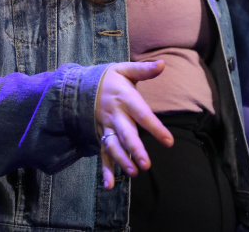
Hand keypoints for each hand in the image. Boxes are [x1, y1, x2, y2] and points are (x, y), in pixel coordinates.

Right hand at [95, 60, 173, 188]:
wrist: (80, 85)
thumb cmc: (109, 78)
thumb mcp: (124, 69)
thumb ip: (144, 69)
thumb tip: (163, 64)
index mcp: (125, 98)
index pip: (142, 114)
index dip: (155, 128)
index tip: (169, 141)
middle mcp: (115, 115)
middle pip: (126, 134)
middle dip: (135, 150)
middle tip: (146, 165)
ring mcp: (106, 127)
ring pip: (113, 146)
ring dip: (122, 160)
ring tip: (133, 173)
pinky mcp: (100, 136)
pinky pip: (103, 154)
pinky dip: (105, 170)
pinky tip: (109, 185)